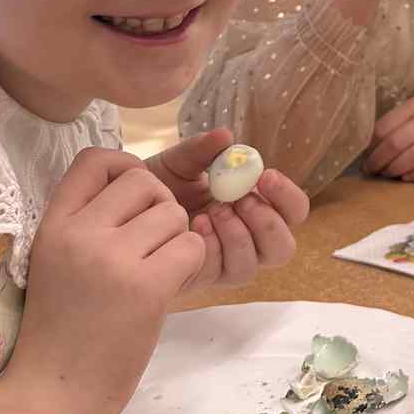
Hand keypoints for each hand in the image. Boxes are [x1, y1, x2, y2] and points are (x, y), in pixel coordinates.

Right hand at [0, 148, 203, 413]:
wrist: (54, 394)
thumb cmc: (61, 330)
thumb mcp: (57, 262)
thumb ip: (88, 223)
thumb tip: (141, 185)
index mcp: (53, 225)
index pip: (95, 159)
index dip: (126, 169)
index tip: (133, 202)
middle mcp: (80, 234)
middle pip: (145, 181)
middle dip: (160, 208)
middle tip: (150, 247)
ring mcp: (113, 259)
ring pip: (174, 214)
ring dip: (177, 240)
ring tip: (154, 273)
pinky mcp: (146, 287)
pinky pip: (191, 246)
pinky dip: (190, 263)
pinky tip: (167, 287)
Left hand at [148, 128, 310, 292]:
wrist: (121, 207)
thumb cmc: (158, 185)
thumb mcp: (181, 161)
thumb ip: (204, 149)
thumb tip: (226, 137)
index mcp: (253, 208)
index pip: (292, 212)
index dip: (287, 196)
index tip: (265, 175)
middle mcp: (245, 240)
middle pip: (283, 249)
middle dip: (268, 223)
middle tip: (243, 200)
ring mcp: (222, 262)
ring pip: (253, 265)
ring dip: (239, 235)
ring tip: (215, 210)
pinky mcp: (199, 276)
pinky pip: (220, 271)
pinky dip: (214, 246)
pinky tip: (196, 224)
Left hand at [367, 96, 413, 180]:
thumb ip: (400, 122)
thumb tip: (372, 145)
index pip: (384, 127)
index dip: (370, 145)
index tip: (364, 156)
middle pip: (395, 143)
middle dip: (379, 161)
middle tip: (371, 170)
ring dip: (396, 169)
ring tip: (387, 174)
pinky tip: (408, 177)